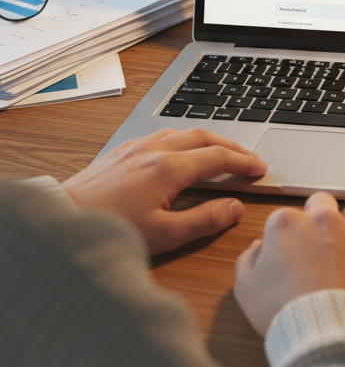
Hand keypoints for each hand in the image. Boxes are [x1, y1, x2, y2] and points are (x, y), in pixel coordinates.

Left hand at [63, 128, 265, 254]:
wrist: (62, 220)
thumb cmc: (110, 229)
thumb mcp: (166, 234)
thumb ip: (206, 220)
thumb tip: (235, 208)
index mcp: (170, 168)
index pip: (219, 158)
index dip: (244, 163)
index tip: (260, 169)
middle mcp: (155, 150)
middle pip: (204, 137)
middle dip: (232, 146)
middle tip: (248, 158)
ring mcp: (136, 148)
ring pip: (182, 132)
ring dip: (207, 139)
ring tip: (220, 151)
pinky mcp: (120, 153)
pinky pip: (160, 135)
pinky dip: (182, 139)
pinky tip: (179, 150)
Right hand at [234, 194, 344, 336]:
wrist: (325, 335)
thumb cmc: (285, 312)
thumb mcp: (246, 289)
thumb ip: (248, 260)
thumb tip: (257, 248)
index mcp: (287, 224)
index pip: (286, 216)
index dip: (287, 234)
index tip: (290, 250)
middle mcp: (323, 220)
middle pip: (322, 202)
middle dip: (320, 216)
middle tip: (319, 239)